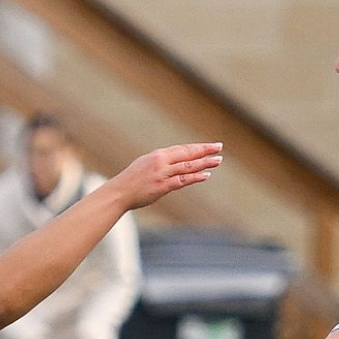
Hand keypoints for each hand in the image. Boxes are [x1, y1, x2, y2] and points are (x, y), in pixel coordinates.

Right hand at [104, 142, 223, 211]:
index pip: (182, 149)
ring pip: (188, 166)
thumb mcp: (145, 165)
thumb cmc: (130, 180)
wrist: (119, 192)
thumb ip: (161, 163)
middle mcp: (161, 162)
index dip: (198, 147)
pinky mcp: (162, 186)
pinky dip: (195, 177)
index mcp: (157, 155)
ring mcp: (162, 174)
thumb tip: (175, 162)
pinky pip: (182, 180)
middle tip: (219, 148)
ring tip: (217, 160)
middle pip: (188, 154)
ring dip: (204, 163)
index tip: (210, 146)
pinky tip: (206, 175)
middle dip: (205, 150)